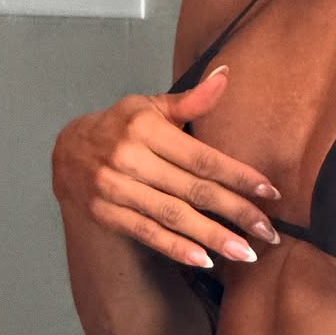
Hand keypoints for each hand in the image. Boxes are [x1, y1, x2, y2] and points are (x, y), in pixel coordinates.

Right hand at [51, 66, 280, 268]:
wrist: (67, 151)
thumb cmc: (121, 126)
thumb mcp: (150, 107)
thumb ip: (191, 101)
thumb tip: (225, 74)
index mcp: (145, 127)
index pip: (201, 157)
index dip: (237, 175)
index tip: (269, 193)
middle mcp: (129, 157)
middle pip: (193, 190)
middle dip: (235, 212)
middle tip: (268, 232)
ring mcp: (115, 187)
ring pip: (173, 216)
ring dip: (213, 237)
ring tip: (246, 253)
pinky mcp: (106, 213)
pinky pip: (147, 233)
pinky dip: (177, 247)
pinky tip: (205, 260)